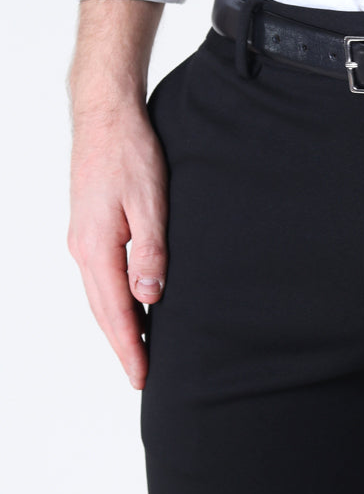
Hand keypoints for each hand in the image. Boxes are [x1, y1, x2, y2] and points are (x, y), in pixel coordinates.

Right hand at [68, 104, 167, 389]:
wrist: (106, 116)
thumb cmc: (130, 153)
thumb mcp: (151, 203)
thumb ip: (151, 253)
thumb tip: (150, 298)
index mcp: (96, 247)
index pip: (114, 311)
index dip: (129, 347)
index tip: (141, 376)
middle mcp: (82, 248)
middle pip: (102, 310)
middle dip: (121, 345)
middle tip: (140, 377)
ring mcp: (81, 239)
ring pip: (99, 295)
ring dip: (117, 325)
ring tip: (137, 352)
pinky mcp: (88, 229)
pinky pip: (99, 277)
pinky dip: (113, 301)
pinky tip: (129, 308)